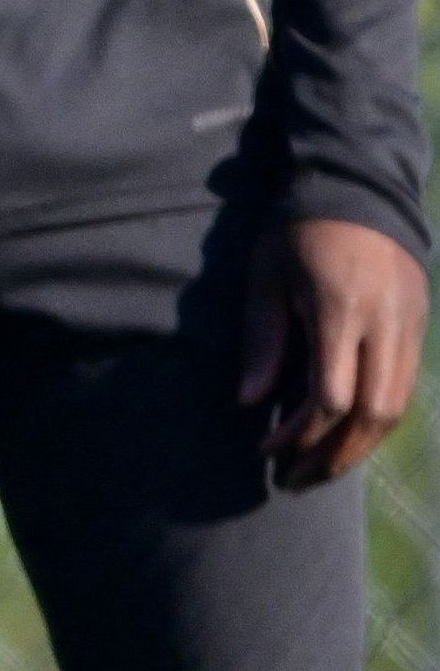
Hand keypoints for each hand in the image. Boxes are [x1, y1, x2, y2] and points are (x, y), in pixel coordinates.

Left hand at [240, 217, 425, 489]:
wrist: (358, 190)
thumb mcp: (265, 277)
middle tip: (295, 480)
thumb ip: (263, 340)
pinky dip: (379, 421)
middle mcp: (386, 325)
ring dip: (360, 446)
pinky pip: (405, 388)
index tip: (266, 449)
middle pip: (373, 414)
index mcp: (341, 312)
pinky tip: (348, 436)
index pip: (330, 397)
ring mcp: (410, 327)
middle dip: (334, 455)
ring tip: (321, 469)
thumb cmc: (297, 232)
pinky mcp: (420, 326)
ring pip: (397, 408)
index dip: (299, 434)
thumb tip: (251, 402)